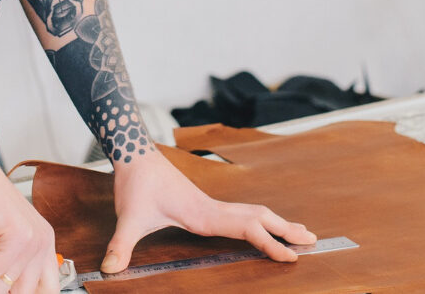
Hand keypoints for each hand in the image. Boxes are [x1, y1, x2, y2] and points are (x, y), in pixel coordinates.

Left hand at [101, 151, 314, 273]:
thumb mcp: (128, 218)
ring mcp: (210, 205)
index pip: (247, 229)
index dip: (270, 243)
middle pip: (260, 217)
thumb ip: (121, 245)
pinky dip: (260, 220)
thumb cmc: (135, 184)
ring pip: (254, 212)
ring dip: (277, 222)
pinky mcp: (204, 205)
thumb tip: (109, 269)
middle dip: (287, 230)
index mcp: (204, 214)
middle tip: (315, 241)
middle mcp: (213, 208)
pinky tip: (263, 227)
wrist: (134, 155)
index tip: (292, 256)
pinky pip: (240, 213)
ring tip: (301, 233)